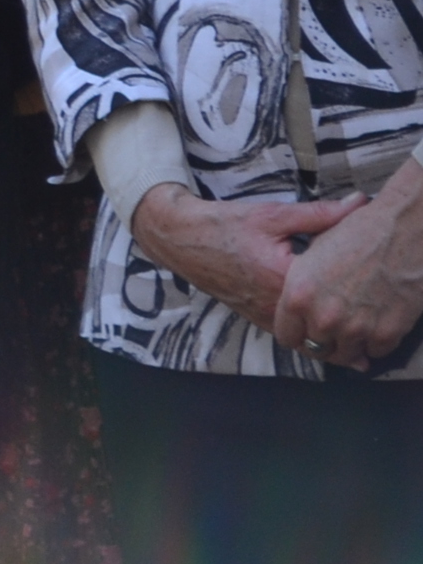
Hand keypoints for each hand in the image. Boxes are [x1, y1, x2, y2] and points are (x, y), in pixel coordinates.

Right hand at [132, 188, 360, 334]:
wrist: (181, 237)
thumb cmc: (225, 224)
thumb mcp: (274, 214)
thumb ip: (321, 215)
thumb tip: (359, 204)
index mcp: (283, 277)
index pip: (329, 294)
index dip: (357, 296)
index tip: (381, 301)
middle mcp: (273, 302)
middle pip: (319, 328)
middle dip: (348, 338)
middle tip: (377, 346)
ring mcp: (261, 313)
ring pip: (302, 341)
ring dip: (330, 349)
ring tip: (359, 359)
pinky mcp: (252, 315)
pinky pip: (285, 337)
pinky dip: (306, 345)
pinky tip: (322, 349)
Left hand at [272, 168, 422, 367]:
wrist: (402, 229)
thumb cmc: (356, 234)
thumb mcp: (313, 252)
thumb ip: (301, 286)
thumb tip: (299, 307)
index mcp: (298, 296)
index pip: (287, 337)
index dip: (297, 334)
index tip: (307, 331)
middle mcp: (324, 317)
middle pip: (317, 349)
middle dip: (324, 341)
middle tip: (336, 329)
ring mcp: (356, 328)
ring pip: (347, 356)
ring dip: (351, 345)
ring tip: (357, 327)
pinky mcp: (388, 332)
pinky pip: (377, 351)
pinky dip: (377, 342)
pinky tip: (379, 323)